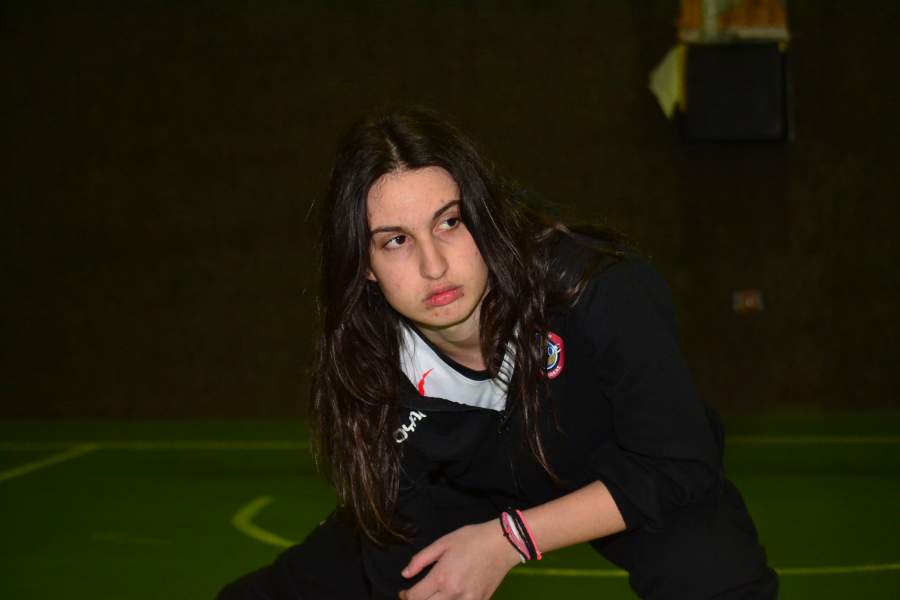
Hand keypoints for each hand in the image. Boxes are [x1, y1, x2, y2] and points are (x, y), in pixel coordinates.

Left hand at [397, 519, 520, 599]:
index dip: (406, 596)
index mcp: (442, 577)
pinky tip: (453, 595)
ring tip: (435, 595)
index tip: (405, 592)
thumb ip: (421, 559)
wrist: (502, 544)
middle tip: (419, 594)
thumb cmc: (472, 539)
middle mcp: (453, 593)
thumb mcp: (443, 543)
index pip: (415, 597)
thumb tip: (406, 574)